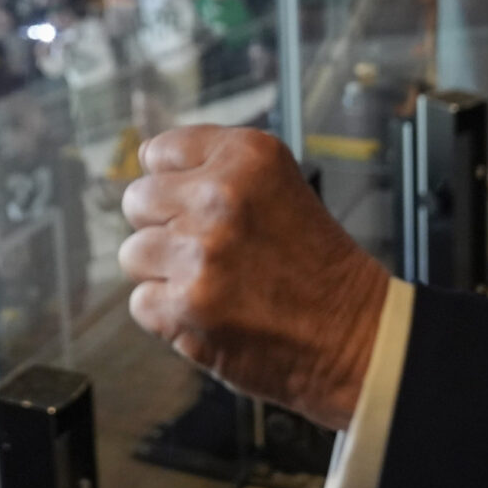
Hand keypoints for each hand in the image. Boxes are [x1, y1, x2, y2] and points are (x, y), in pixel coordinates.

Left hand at [118, 126, 388, 430]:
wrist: (354, 336)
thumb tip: (144, 159)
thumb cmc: (317, 267)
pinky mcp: (185, 305)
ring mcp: (200, 252)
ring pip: (134, 253)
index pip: (160, 151)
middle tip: (207, 250)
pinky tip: (211, 312)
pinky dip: (169, 315)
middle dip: (163, 227)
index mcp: (248, 155)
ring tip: (212, 283)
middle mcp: (221, 195)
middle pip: (138, 200)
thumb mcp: (278, 186)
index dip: (174, 183)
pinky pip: (141, 301)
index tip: (194, 202)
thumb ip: (215, 168)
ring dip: (164, 273)